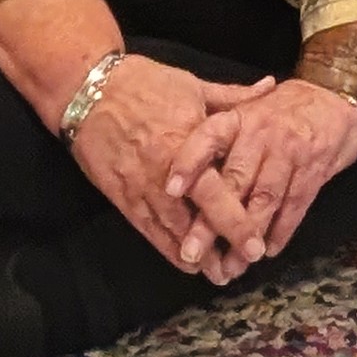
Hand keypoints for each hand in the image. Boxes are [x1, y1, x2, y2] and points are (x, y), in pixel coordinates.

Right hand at [69, 57, 267, 269]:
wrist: (87, 89)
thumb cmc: (143, 83)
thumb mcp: (192, 84)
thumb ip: (233, 96)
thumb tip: (270, 87)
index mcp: (187, 140)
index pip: (217, 190)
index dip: (237, 221)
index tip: (258, 243)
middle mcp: (165, 171)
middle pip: (197, 218)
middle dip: (222, 245)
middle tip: (245, 265)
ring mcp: (142, 188)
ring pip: (173, 233)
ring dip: (198, 256)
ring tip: (222, 273)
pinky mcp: (122, 198)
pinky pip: (149, 232)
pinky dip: (169, 250)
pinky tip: (187, 263)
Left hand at [163, 79, 356, 281]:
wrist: (333, 98)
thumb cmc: (279, 110)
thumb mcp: (246, 111)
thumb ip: (217, 137)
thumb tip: (177, 168)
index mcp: (239, 118)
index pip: (208, 137)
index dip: (188, 161)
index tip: (169, 190)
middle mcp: (262, 133)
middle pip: (233, 181)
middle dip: (211, 221)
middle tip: (191, 252)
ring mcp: (290, 152)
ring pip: (264, 199)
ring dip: (246, 237)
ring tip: (229, 267)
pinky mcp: (315, 170)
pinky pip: (295, 205)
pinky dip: (281, 230)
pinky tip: (267, 252)